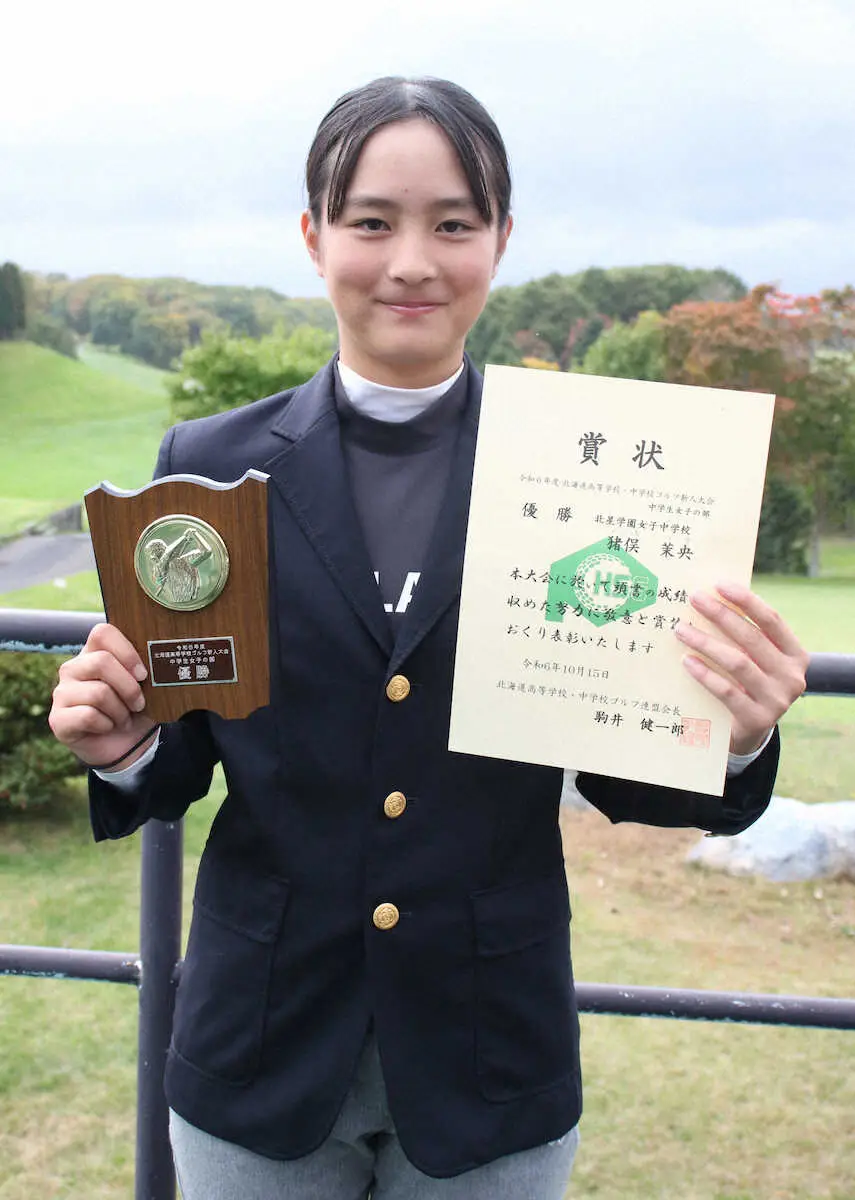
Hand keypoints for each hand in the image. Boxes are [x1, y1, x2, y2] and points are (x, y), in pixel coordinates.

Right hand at [49, 623, 156, 768]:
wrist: (126, 744)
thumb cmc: (134, 709)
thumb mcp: (143, 685)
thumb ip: (142, 668)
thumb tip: (156, 662)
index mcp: (93, 653)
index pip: (102, 632)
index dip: (126, 652)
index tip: (143, 674)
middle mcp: (72, 669)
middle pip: (101, 662)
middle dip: (129, 687)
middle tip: (139, 703)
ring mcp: (61, 693)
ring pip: (98, 692)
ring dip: (120, 711)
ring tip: (123, 718)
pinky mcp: (58, 719)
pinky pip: (88, 716)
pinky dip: (107, 725)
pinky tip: (108, 727)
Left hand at [674, 581, 808, 755]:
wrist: (748, 731)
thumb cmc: (746, 684)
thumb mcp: (754, 660)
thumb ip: (743, 636)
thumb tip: (709, 598)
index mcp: (795, 655)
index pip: (772, 620)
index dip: (747, 600)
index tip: (719, 585)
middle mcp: (792, 677)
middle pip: (752, 638)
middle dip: (721, 615)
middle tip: (694, 599)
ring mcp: (778, 700)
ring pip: (737, 663)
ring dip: (706, 642)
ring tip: (680, 629)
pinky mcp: (758, 719)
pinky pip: (726, 691)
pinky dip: (705, 674)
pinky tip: (686, 660)